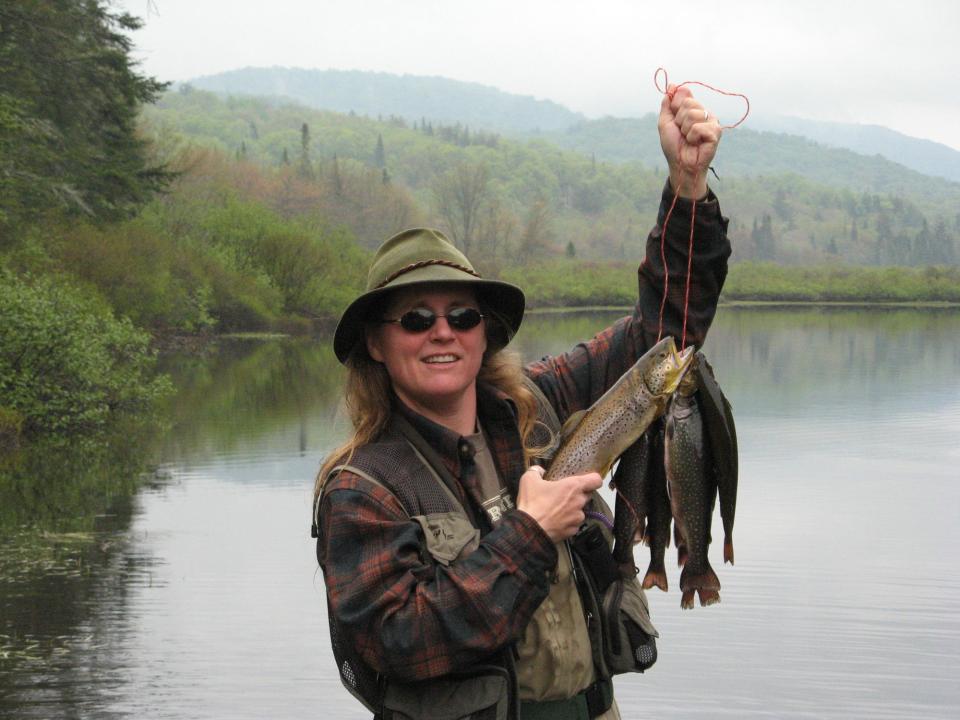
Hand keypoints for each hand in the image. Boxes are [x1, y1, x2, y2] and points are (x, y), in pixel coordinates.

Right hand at [517, 465, 602, 542]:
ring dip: (572, 509)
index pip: (596, 480)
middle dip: (578, 494)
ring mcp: (577, 518)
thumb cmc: (532, 503)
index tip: (586, 480)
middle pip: (587, 495)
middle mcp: (579, 502)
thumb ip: (536, 471)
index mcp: (573, 487)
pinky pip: (574, 523)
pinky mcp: (573, 531)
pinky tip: (555, 520)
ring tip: (557, 510)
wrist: (529, 530)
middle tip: (563, 494)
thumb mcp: (528, 480)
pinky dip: (567, 522)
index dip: (592, 479)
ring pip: (580, 510)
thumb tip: (540, 470)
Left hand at [658, 84, 722, 198]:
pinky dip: (692, 137)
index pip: (684, 93)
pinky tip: (696, 143)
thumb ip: (668, 104)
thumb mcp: (665, 123)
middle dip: (679, 120)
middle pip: (688, 103)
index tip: (674, 118)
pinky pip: (698, 127)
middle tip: (682, 132)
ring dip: (685, 130)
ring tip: (689, 139)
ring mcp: (711, 122)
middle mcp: (704, 113)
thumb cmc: (674, 146)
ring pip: (693, 114)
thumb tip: (671, 85)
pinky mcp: (716, 132)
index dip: (675, 105)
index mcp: (693, 109)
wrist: (680, 164)